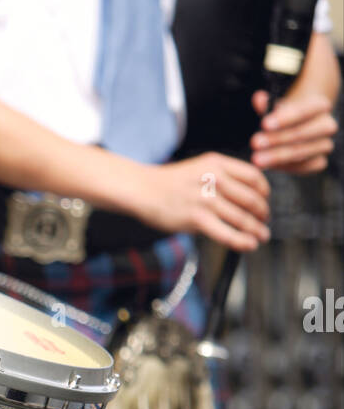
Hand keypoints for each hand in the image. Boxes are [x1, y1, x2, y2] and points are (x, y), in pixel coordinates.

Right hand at [133, 153, 270, 251]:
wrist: (143, 189)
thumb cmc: (169, 182)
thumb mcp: (199, 168)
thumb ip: (222, 177)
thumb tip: (244, 196)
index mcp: (217, 163)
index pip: (254, 177)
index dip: (265, 192)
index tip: (265, 201)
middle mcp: (215, 179)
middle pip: (252, 199)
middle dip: (262, 213)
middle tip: (264, 221)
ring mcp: (206, 199)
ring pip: (242, 218)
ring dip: (257, 230)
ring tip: (262, 236)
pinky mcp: (197, 218)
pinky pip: (227, 233)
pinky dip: (242, 241)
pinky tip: (250, 245)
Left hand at [250, 89, 337, 174]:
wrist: (296, 129)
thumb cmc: (285, 116)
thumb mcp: (276, 107)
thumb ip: (267, 104)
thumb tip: (259, 98)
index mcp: (319, 105)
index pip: (305, 110)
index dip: (285, 118)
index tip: (264, 124)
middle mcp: (327, 125)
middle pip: (304, 133)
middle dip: (278, 139)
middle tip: (255, 143)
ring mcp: (325, 145)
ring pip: (303, 152)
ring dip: (278, 157)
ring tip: (257, 159)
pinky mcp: (319, 162)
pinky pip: (304, 167)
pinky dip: (286, 167)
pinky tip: (269, 165)